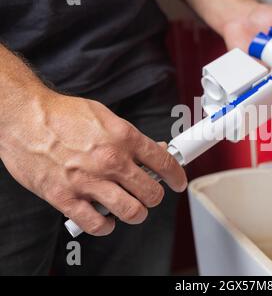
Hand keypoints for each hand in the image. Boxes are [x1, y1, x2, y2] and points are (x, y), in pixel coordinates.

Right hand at [0, 92, 186, 235]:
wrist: (24, 118)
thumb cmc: (61, 115)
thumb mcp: (104, 116)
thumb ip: (129, 137)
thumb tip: (153, 150)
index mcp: (124, 138)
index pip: (164, 163)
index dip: (177, 176)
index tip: (178, 182)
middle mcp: (111, 161)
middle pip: (152, 193)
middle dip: (155, 197)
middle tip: (149, 195)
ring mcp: (89, 181)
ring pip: (131, 212)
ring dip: (135, 213)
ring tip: (131, 209)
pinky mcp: (66, 198)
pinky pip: (96, 224)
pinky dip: (105, 226)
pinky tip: (104, 218)